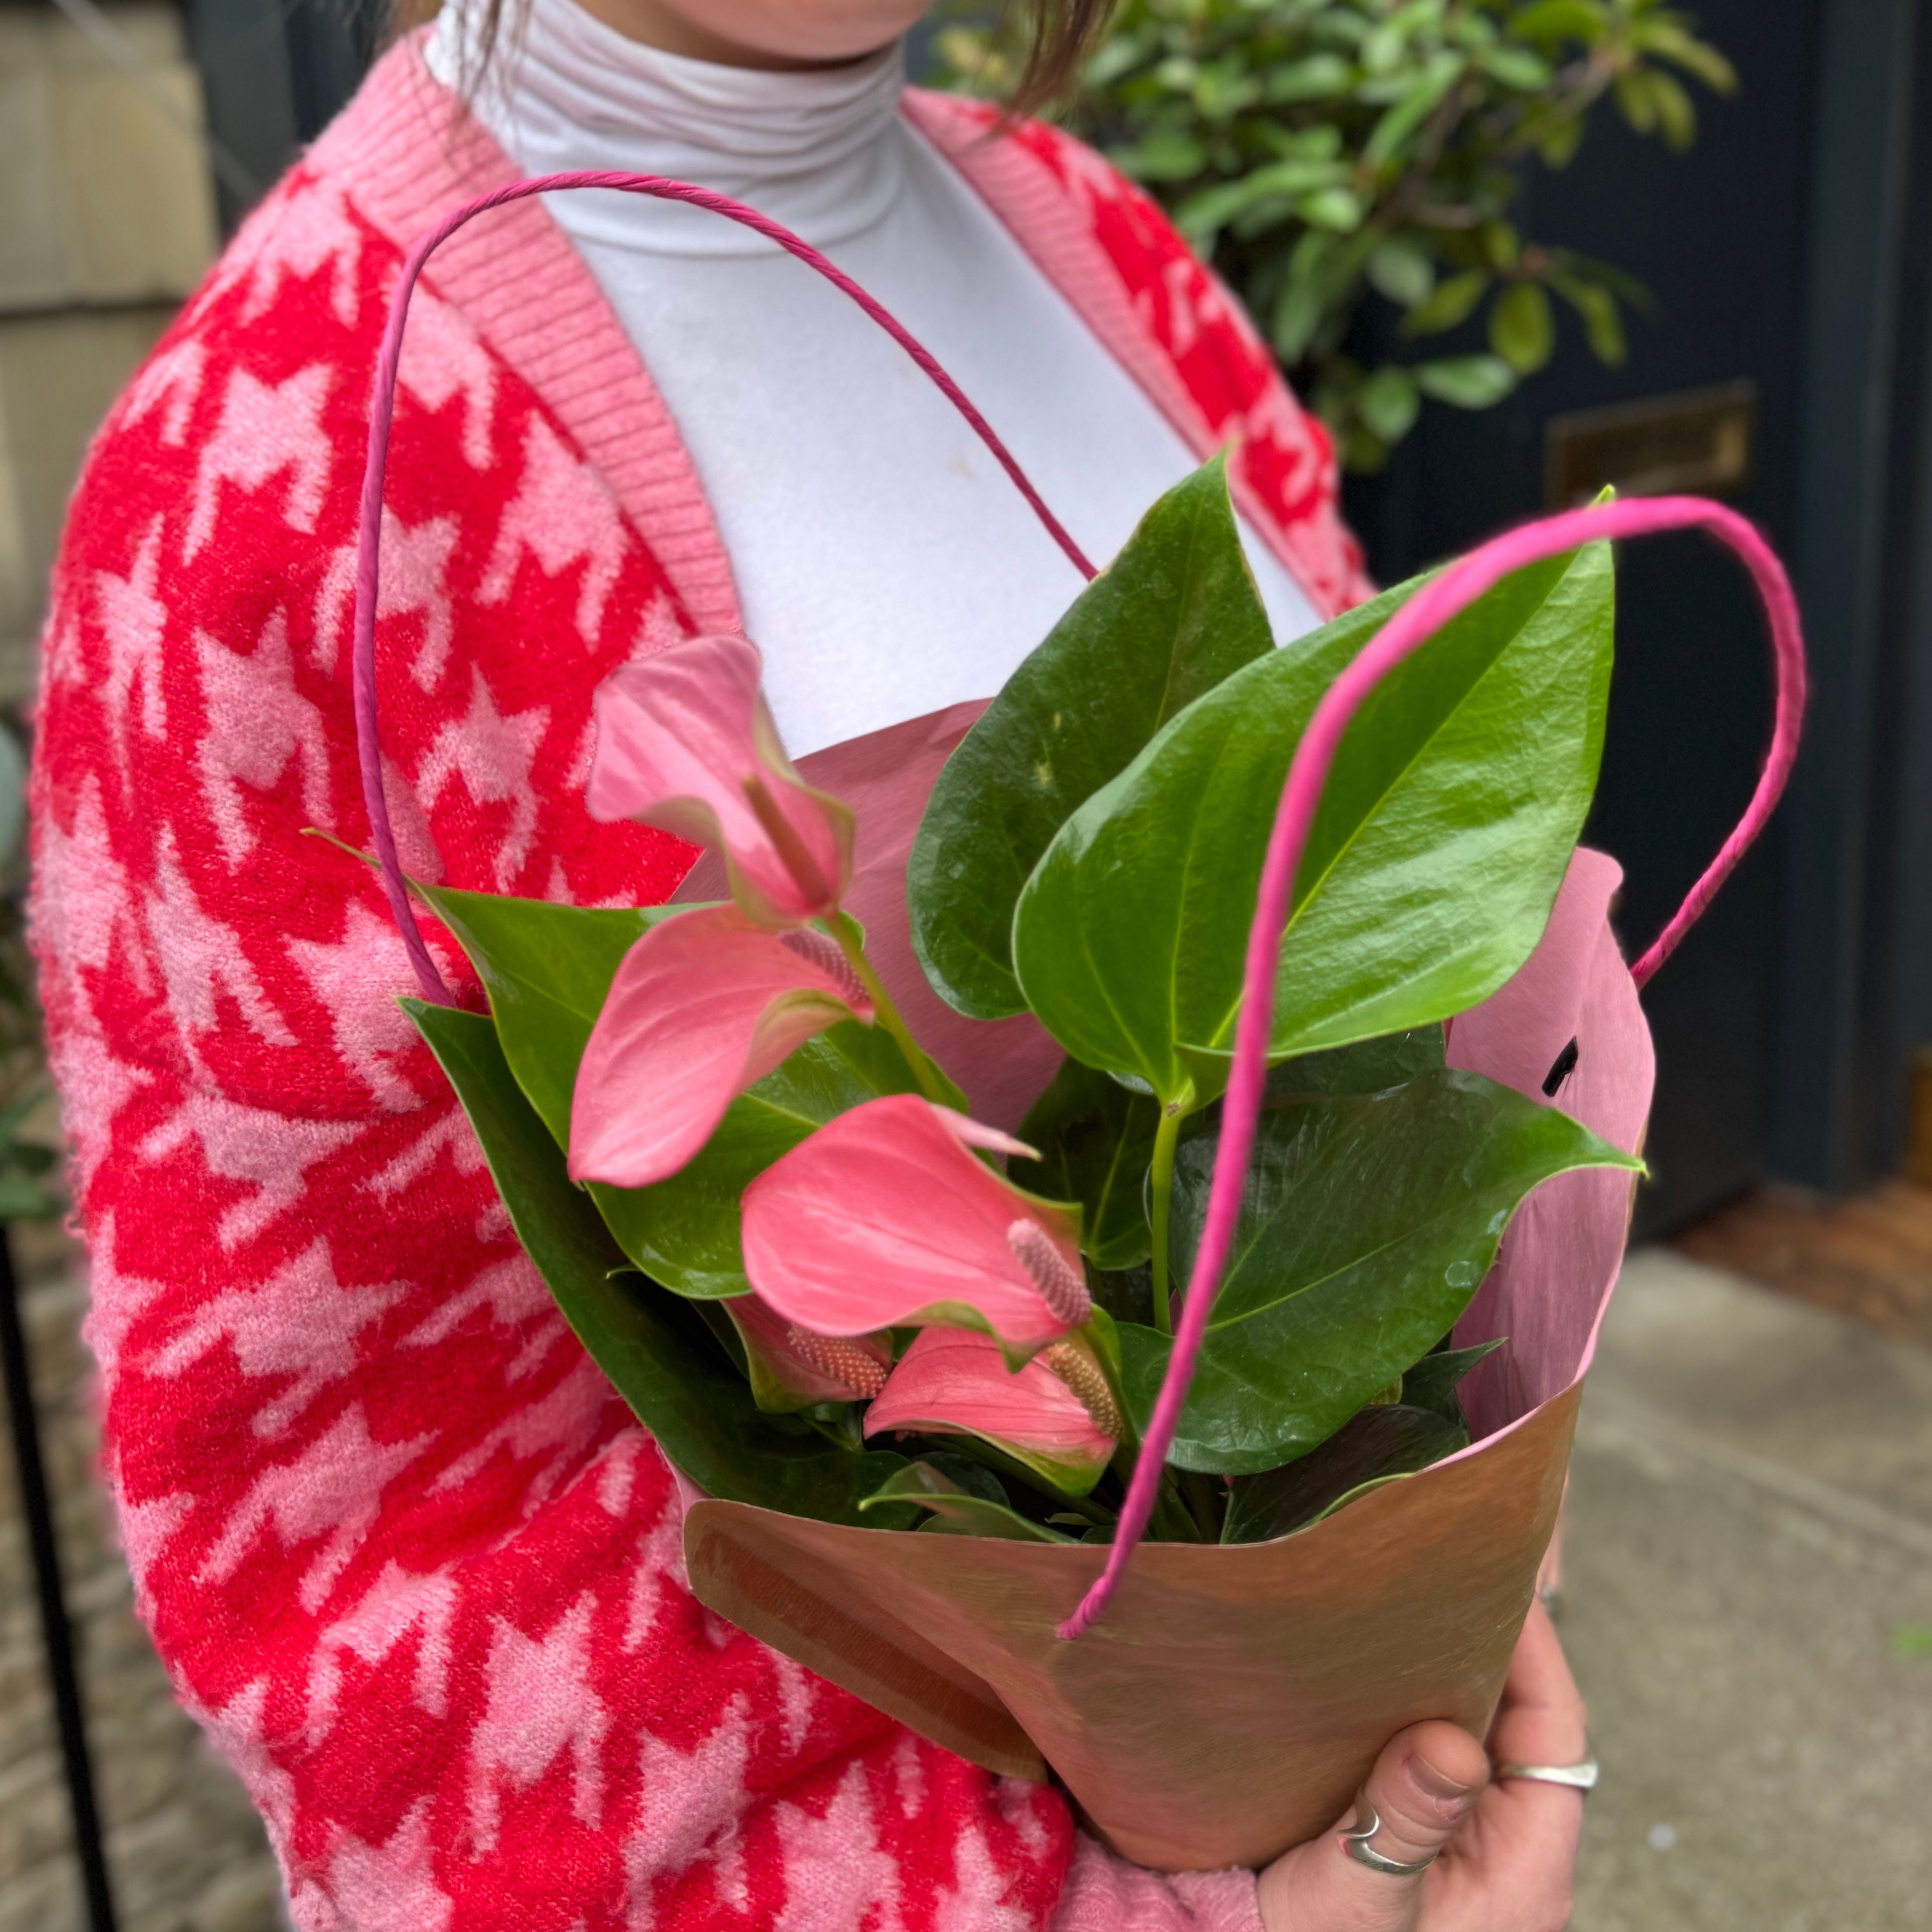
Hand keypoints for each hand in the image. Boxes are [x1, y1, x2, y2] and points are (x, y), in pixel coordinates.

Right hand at [1255, 1599, 1585, 1931]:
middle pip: (1521, 1725)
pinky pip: (1435, 1749)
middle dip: (1490, 1647)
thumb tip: (1451, 1742)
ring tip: (1416, 1598)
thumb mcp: (1356, 1894)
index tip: (1499, 1580)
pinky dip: (1416, 1701)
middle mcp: (1509, 1854)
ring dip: (1449, 1671)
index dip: (1536, 1652)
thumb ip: (1405, 1820)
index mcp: (1525, 1872)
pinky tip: (1380, 1662)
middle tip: (1450, 1569)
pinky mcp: (1422, 1831)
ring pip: (1477, 1732)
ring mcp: (1466, 1842)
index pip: (1555, 1736)